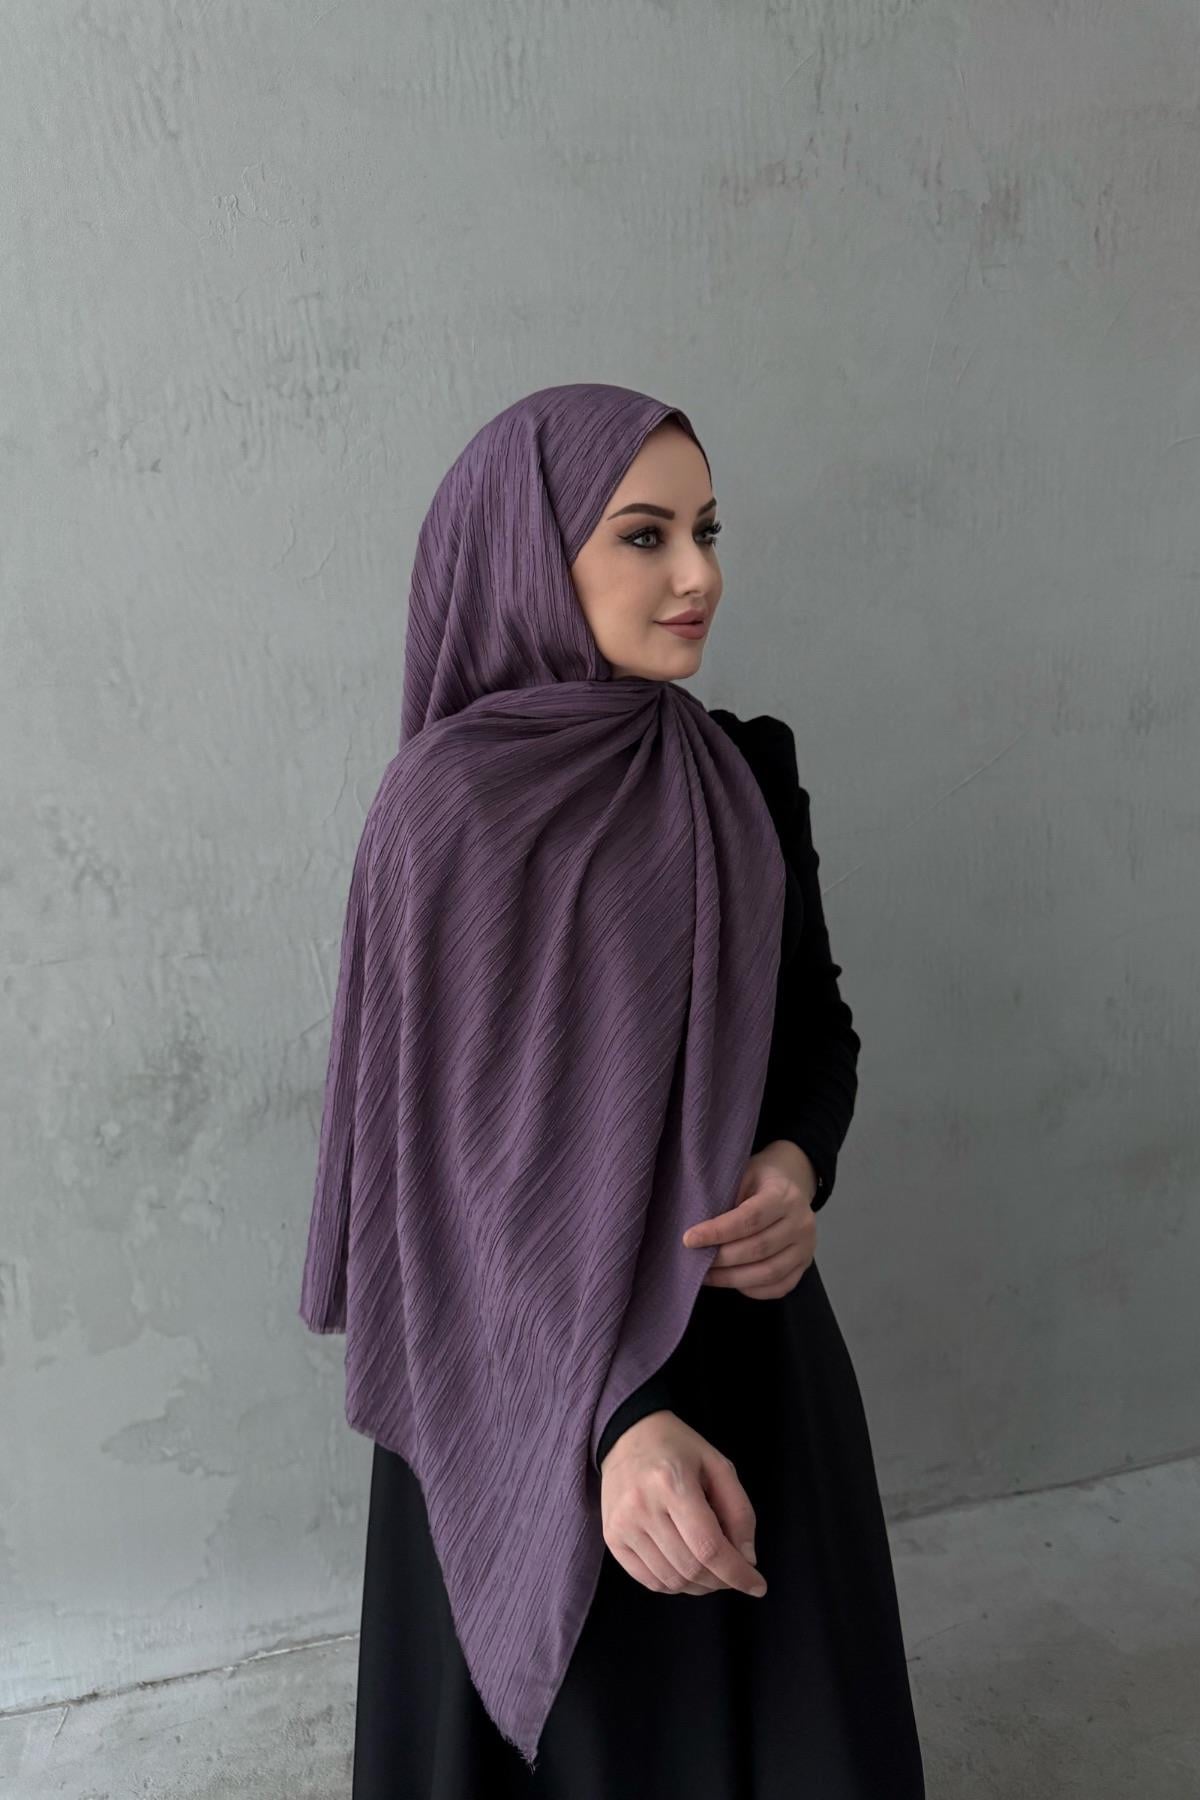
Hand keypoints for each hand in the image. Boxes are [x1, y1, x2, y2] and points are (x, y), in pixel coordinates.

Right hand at [599, 1411, 766, 1599]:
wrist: (627, 1436)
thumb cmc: (678, 1449)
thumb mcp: (719, 1466)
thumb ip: (739, 1511)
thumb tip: (747, 1560)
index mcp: (673, 1482)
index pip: (708, 1547)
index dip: (737, 1573)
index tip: (757, 1585)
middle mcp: (643, 1506)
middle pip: (691, 1568)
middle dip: (722, 1580)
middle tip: (735, 1573)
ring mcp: (623, 1525)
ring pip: (671, 1581)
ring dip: (700, 1586)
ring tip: (712, 1570)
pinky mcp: (612, 1538)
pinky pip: (649, 1580)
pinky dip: (675, 1584)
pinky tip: (687, 1570)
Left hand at [682, 1139, 817, 1299]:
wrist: (792, 1185)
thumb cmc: (759, 1181)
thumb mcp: (743, 1175)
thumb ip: (727, 1198)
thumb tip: (697, 1230)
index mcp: (784, 1196)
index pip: (750, 1218)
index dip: (718, 1231)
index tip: (689, 1239)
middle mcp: (801, 1223)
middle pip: (758, 1248)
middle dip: (721, 1258)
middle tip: (694, 1259)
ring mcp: (806, 1248)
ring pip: (769, 1272)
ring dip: (732, 1278)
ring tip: (706, 1275)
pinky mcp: (804, 1266)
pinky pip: (778, 1287)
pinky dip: (751, 1290)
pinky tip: (730, 1282)